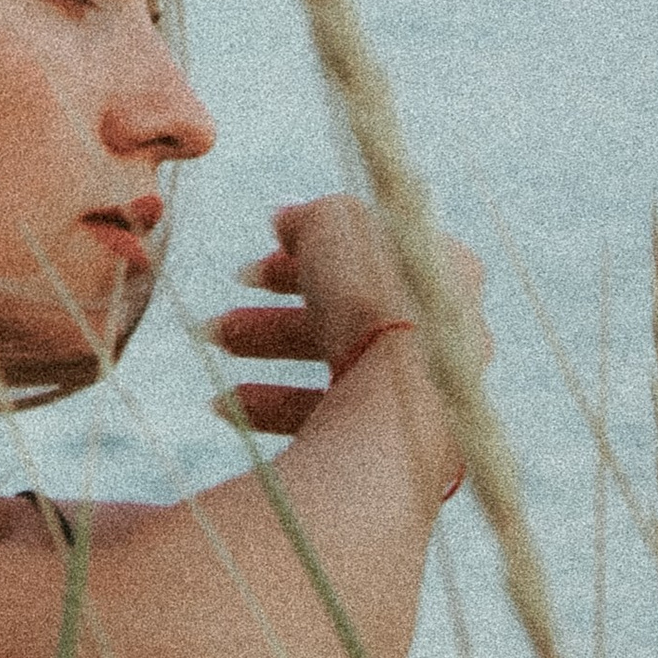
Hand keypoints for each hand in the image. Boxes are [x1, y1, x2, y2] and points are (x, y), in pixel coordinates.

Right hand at [205, 195, 487, 440]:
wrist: (392, 411)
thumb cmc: (368, 301)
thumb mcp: (333, 225)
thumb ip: (311, 217)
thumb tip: (288, 222)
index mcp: (441, 269)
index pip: (370, 250)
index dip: (311, 249)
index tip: (265, 254)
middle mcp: (442, 329)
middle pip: (345, 308)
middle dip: (275, 307)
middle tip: (228, 307)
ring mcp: (422, 388)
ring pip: (331, 359)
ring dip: (266, 347)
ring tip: (214, 345)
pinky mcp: (395, 439)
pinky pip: (330, 414)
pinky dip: (275, 403)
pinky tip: (228, 403)